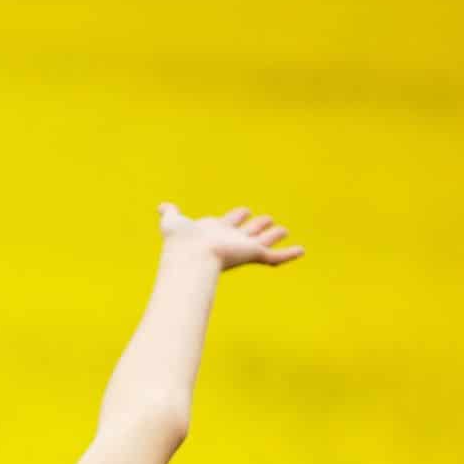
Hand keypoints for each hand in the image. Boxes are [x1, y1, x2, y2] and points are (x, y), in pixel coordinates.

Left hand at [156, 202, 303, 271]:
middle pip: (248, 231)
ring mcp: (243, 248)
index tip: (245, 211)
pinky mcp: (253, 255)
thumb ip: (170, 213)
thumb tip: (161, 206)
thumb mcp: (173, 222)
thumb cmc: (182, 241)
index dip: (236, 216)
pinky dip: (289, 254)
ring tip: (284, 230)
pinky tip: (301, 250)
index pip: (229, 222)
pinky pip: (275, 256)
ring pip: (263, 242)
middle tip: (268, 219)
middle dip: (257, 225)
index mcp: (216, 231)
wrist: (191, 254)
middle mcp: (231, 240)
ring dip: (274, 235)